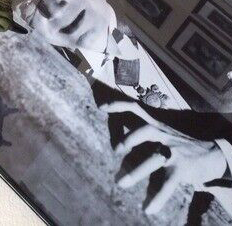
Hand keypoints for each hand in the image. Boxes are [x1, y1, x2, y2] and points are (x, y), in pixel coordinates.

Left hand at [103, 100, 226, 214]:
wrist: (211, 154)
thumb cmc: (178, 143)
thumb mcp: (161, 131)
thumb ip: (143, 129)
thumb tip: (116, 137)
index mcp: (155, 124)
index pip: (136, 108)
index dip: (119, 105)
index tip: (102, 107)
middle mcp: (163, 135)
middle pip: (145, 131)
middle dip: (129, 138)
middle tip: (116, 149)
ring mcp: (173, 152)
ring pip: (154, 160)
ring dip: (136, 172)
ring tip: (121, 184)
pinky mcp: (182, 169)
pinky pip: (168, 185)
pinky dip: (157, 197)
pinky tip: (149, 209)